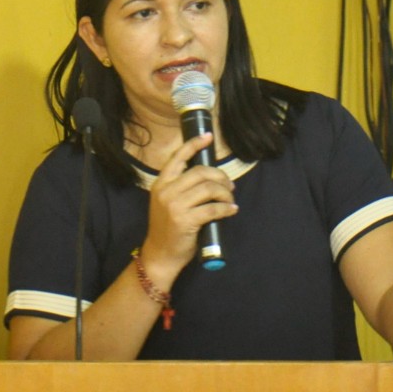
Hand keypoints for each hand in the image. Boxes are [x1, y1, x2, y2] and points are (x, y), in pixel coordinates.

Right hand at [144, 133, 238, 280]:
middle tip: (229, 186)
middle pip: (200, 172)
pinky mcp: (185, 220)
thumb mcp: (167, 202)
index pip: (178, 157)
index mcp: (161, 183)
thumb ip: (181, 188)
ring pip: (209, 189)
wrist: (160, 254)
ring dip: (225, 193)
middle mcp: (166, 191)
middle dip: (220, 176)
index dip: (194, 144)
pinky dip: (226, 209)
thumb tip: (208, 176)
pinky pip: (213, 209)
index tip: (208, 137)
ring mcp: (175, 205)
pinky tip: (231, 210)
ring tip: (230, 199)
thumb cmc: (167, 228)